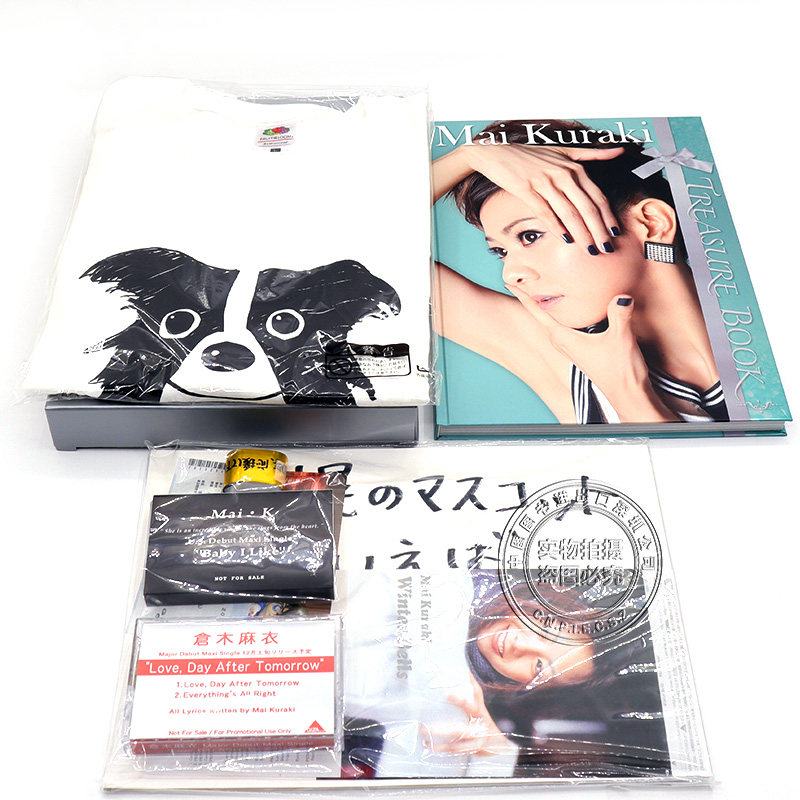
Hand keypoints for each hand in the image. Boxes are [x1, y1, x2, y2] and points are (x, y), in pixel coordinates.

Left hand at [420, 675, 514, 756]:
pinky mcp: (472, 752)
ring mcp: (475, 744)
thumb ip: (474, 689)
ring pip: (456, 746)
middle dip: (441, 731)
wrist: (502, 741)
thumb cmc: (488, 719)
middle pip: (459, 731)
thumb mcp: (483, 704)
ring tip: (425, 741)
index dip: (460, 701)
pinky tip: (432, 749)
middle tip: (426, 728)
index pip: (471, 705)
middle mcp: (478, 730)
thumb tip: (468, 670)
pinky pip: (457, 753)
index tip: (448, 695)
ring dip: (439, 745)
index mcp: (480, 715)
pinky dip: (444, 752)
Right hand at [461, 143, 624, 252]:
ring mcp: (544, 182)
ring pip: (569, 212)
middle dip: (599, 230)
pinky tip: (564, 239)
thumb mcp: (564, 150)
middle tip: (606, 248)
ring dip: (581, 233)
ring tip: (589, 249)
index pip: (597, 196)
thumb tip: (619, 151)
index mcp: (574, 167)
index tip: (616, 233)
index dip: (608, 216)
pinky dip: (556, 226)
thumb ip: (592, 153)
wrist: (497, 150)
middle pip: (587, 207)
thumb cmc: (530, 154)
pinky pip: (544, 211)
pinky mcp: (526, 189)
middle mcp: (562, 174)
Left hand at [506, 288, 666, 419]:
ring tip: (539, 288)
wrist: (628, 395)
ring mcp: (571, 347)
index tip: (509, 283)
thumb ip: (619, 314)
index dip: (524, 297)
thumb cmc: (620, 371)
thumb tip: (621, 296)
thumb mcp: (620, 338)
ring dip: (547, 307)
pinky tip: (569, 309)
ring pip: (555, 321)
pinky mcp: (582, 349)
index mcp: (563, 337)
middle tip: (520, 279)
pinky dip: (564, 315)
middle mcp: (563, 342)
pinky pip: (567, 326)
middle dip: (532, 298)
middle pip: (543, 314)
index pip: (538, 312)